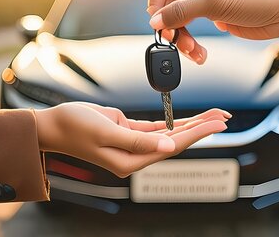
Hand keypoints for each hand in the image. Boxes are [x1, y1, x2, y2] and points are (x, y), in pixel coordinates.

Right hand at [35, 102, 229, 176]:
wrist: (54, 124)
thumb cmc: (74, 127)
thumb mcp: (106, 132)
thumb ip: (138, 140)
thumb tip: (169, 146)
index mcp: (129, 162)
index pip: (171, 147)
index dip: (196, 134)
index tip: (217, 124)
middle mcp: (135, 155)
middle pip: (176, 141)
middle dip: (201, 128)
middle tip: (224, 117)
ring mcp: (132, 144)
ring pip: (168, 134)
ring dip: (190, 124)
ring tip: (214, 116)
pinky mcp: (128, 132)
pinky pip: (156, 128)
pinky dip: (172, 122)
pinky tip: (188, 120)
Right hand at [147, 0, 278, 63]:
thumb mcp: (213, 2)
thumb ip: (180, 12)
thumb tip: (154, 22)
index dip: (157, 7)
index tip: (159, 26)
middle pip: (168, 7)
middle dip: (173, 27)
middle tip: (179, 43)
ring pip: (179, 21)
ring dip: (183, 39)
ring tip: (194, 52)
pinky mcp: (212, 14)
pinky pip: (191, 30)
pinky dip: (192, 44)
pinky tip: (200, 54)